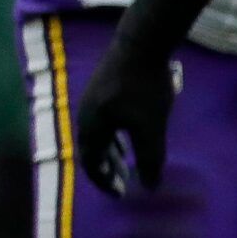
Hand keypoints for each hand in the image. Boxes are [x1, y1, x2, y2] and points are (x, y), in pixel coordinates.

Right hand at [75, 27, 177, 195]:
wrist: (142, 43)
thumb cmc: (146, 89)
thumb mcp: (151, 129)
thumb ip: (149, 159)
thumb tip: (150, 188)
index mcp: (91, 127)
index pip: (91, 163)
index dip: (105, 182)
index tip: (121, 194)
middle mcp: (85, 114)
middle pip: (93, 150)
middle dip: (109, 169)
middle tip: (125, 184)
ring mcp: (92, 99)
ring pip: (100, 134)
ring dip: (113, 152)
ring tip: (128, 164)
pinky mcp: (104, 87)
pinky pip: (106, 120)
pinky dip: (116, 135)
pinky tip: (132, 134)